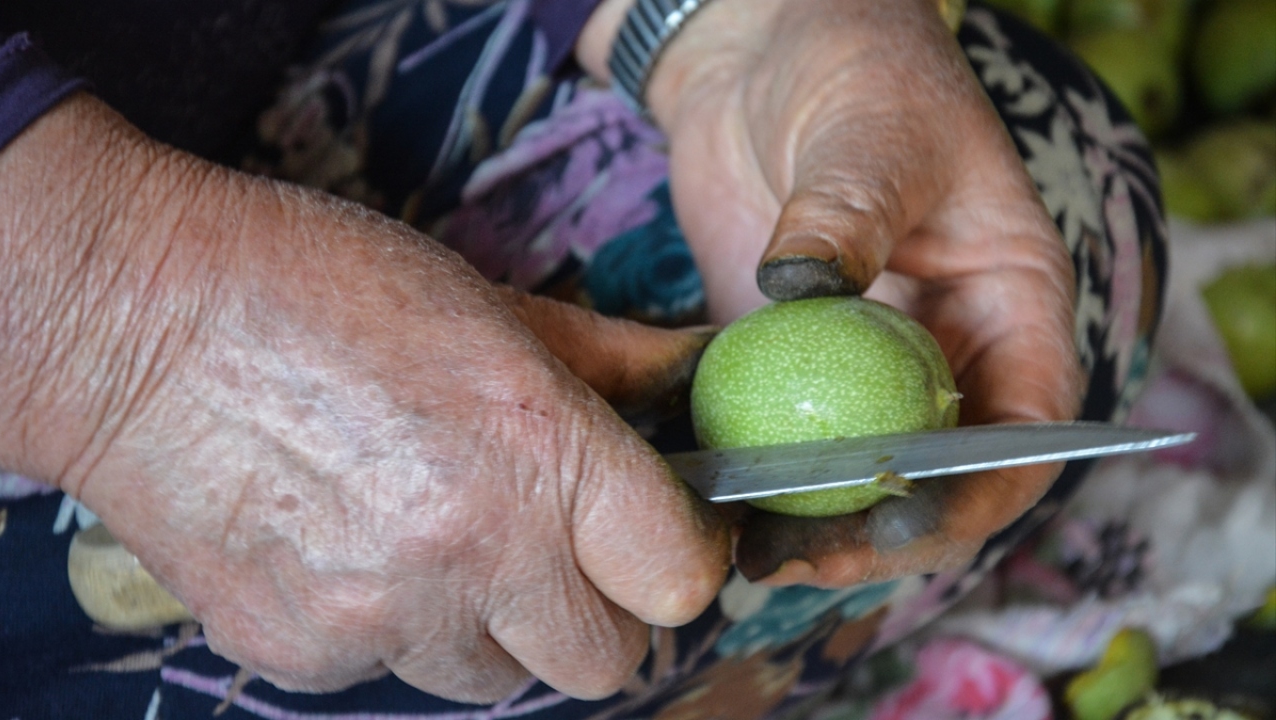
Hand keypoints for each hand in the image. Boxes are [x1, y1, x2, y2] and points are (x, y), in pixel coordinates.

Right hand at [0, 94, 729, 700]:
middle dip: (594, 612)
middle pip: (603, 662)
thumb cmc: (317, 286)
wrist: (136, 321)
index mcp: (537, 449)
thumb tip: (692, 379)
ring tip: (431, 532)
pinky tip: (350, 541)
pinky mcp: (303, 654)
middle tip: (555, 549)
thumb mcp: (488, 301)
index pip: (678, 581)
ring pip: (495, 678)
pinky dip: (391, 625)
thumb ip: (610, 362)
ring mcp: (381, 616)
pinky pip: (390, 671)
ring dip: (489, 625)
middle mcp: (472, 550)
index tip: (658, 539)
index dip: (678, 561)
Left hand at [580, 0, 1081, 584]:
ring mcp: (861, 364)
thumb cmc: (857, 69)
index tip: (897, 520)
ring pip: (851, 474)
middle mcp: (945, 350)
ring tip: (743, 551)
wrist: (764, 54)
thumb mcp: (873, 135)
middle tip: (797, 557)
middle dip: (874, 533)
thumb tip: (805, 292)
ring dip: (805, 524)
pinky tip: (704, 497)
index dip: (974, 495)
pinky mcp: (786, 360)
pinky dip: (748, 476)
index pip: (1025, 432)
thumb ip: (849, 215)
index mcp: (1010, 307)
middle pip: (934, 476)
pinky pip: (775, 434)